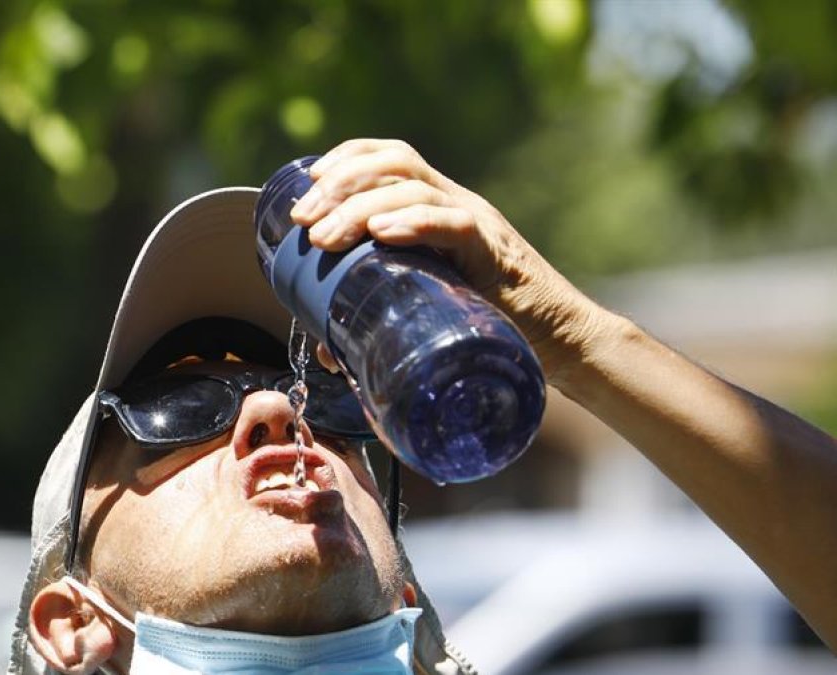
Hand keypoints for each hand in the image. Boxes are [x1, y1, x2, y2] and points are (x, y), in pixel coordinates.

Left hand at [290, 139, 608, 387]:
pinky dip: (415, 223)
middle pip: (393, 163)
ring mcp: (477, 223)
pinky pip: (455, 224)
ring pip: (414, 188)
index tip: (308, 183)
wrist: (559, 344)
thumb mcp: (423, 310)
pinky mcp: (495, 253)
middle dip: (338, 184)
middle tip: (303, 220)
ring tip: (325, 238)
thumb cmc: (489, 326)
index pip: (391, 156)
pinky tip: (382, 233)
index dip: (347, 158)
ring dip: (360, 208)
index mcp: (437, 206)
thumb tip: (326, 350)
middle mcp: (456, 203)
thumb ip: (376, 319)